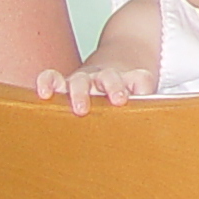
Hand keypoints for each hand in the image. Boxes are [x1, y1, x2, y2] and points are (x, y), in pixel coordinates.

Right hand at [37, 65, 153, 112]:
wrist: (114, 67)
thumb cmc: (127, 93)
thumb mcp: (142, 98)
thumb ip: (149, 108)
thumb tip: (155, 130)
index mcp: (130, 80)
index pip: (138, 78)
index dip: (137, 85)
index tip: (129, 98)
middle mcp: (105, 77)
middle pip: (108, 76)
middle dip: (112, 87)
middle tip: (117, 101)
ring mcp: (84, 79)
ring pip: (79, 79)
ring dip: (79, 92)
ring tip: (80, 108)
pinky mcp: (63, 83)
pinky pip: (51, 77)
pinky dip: (47, 82)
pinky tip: (44, 94)